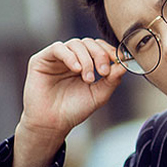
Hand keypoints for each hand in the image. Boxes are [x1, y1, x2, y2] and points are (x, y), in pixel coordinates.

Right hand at [11, 38, 126, 166]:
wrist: (52, 124)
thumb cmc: (74, 110)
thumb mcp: (99, 95)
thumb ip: (112, 79)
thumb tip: (125, 64)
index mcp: (85, 64)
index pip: (99, 47)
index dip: (109, 51)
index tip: (118, 61)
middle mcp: (71, 58)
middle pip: (89, 43)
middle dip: (100, 55)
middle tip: (104, 72)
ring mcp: (56, 58)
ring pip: (75, 44)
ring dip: (86, 59)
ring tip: (87, 79)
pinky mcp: (41, 60)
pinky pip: (58, 48)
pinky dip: (70, 57)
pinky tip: (76, 70)